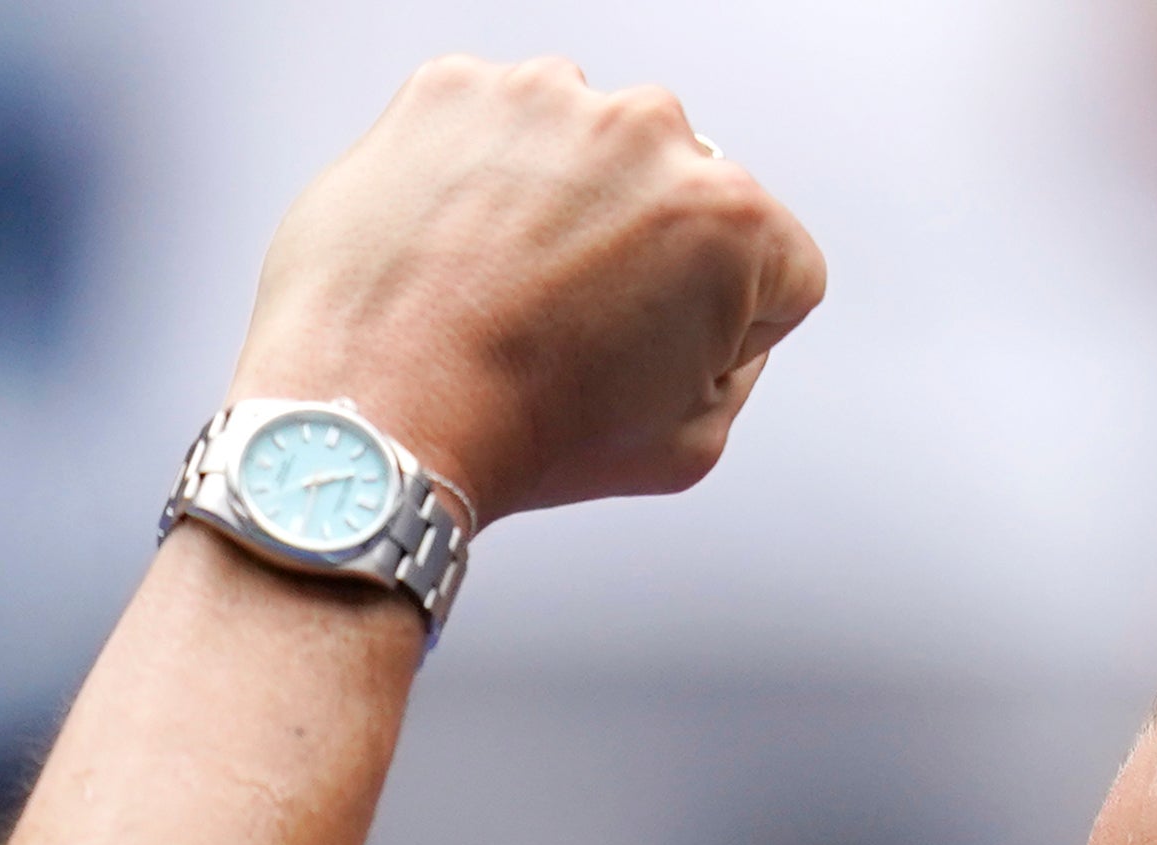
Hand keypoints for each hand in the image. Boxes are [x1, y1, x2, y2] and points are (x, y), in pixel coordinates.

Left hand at [228, 56, 826, 522]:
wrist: (376, 413)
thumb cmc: (523, 434)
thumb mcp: (692, 445)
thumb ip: (738, 361)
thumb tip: (718, 319)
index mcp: (731, 219)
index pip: (781, 262)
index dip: (731, 325)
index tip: (666, 351)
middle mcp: (650, 132)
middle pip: (684, 188)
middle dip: (647, 246)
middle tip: (579, 324)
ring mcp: (546, 97)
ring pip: (587, 146)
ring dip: (564, 200)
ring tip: (506, 288)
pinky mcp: (455, 87)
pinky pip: (495, 125)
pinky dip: (481, 175)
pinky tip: (456, 251)